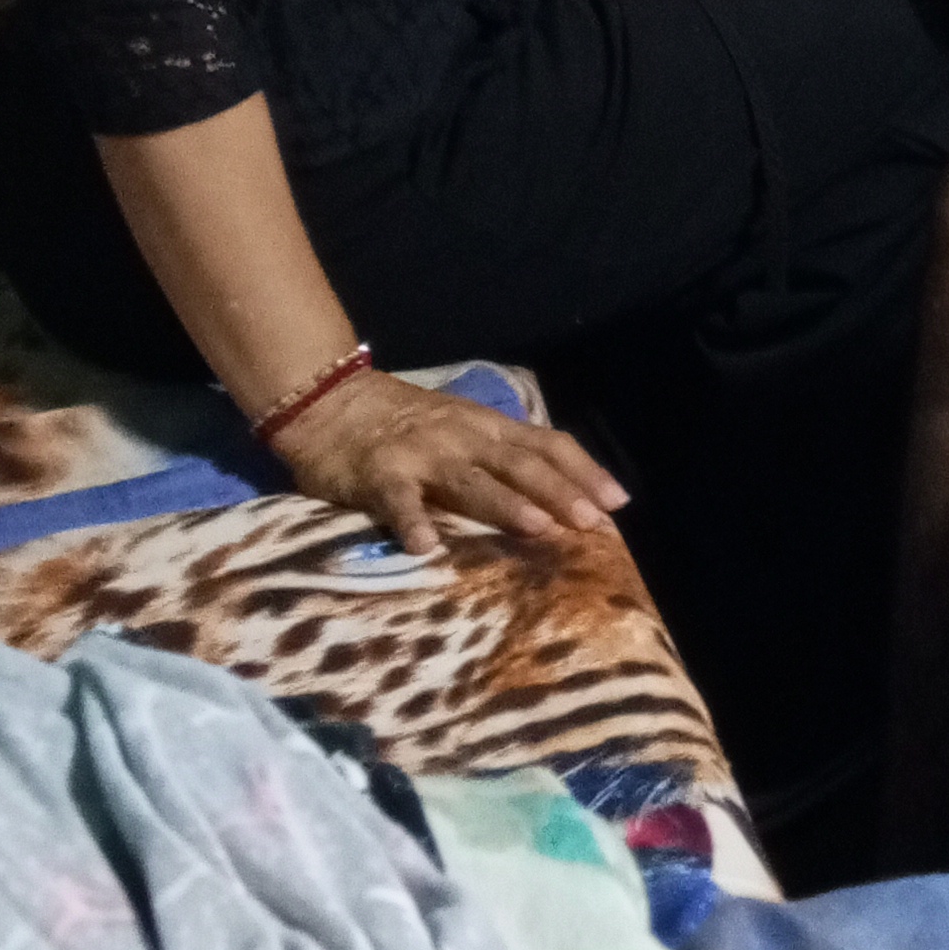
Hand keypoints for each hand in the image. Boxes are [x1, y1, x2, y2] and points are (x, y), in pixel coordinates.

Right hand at [281, 367, 626, 562]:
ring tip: (538, 529)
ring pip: (471, 481)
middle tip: (594, 523)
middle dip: (561, 492)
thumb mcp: (462, 431)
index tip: (618, 502)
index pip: (547, 445)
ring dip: (506, 504)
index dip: (584, 472)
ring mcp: (422, 455)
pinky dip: (412, 522)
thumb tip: (557, 497)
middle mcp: (464, 438)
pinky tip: (425, 548)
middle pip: (520, 464)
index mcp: (488, 428)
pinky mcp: (379, 475)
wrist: (330, 401)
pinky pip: (399, 501)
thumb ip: (501, 458)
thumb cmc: (405, 425)